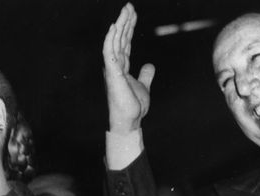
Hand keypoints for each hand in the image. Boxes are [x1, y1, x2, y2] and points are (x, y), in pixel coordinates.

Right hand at [103, 3, 154, 134]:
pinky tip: (114, 27)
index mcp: (122, 67)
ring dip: (120, 25)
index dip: (128, 28)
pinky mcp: (112, 74)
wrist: (129, 121)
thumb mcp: (143, 86)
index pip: (125, 43)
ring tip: (125, 10)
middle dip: (125, 21)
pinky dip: (110, 39)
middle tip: (129, 5)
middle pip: (120, 39)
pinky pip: (109, 53)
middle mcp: (115, 66)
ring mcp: (113, 69)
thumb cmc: (133, 107)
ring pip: (115, 42)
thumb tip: (149, 65)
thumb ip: (145, 75)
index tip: (132, 13)